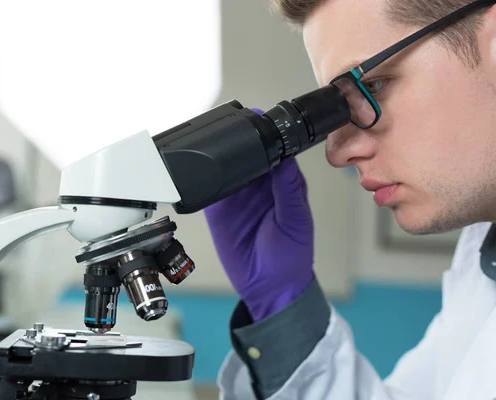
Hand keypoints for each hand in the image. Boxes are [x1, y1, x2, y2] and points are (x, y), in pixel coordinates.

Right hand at [203, 110, 314, 320]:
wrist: (269, 288)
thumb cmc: (291, 257)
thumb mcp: (296, 222)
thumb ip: (289, 190)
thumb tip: (285, 159)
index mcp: (283, 184)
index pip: (275, 151)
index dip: (267, 135)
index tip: (258, 119)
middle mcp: (259, 186)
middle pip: (247, 154)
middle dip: (238, 139)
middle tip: (228, 125)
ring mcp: (237, 197)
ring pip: (225, 167)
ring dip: (218, 156)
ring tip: (210, 145)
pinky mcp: (218, 210)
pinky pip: (208, 189)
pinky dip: (203, 180)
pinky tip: (200, 171)